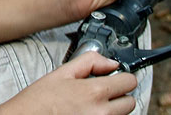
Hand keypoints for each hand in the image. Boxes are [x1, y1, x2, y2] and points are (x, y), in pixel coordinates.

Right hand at [0, 52, 136, 113]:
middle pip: (130, 102)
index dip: (122, 77)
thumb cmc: (39, 101)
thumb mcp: (62, 72)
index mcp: (94, 92)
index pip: (129, 82)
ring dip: (112, 109)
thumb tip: (111, 63)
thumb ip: (90, 61)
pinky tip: (87, 113)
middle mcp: (101, 112)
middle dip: (119, 95)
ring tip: (90, 105)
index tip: (115, 78)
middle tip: (102, 93)